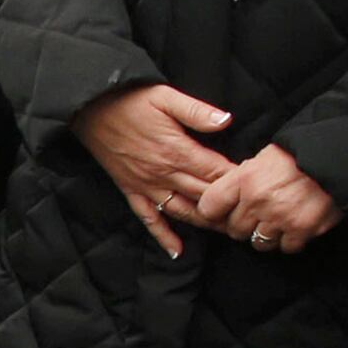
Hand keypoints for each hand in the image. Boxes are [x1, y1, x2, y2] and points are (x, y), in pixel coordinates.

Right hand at [72, 81, 234, 256]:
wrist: (90, 109)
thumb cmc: (129, 100)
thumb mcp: (165, 96)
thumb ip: (196, 111)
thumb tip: (226, 120)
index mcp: (176, 150)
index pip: (215, 171)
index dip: (237, 179)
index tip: (256, 183)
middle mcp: (163, 174)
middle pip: (204, 195)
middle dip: (228, 205)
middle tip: (251, 213)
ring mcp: (146, 186)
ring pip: (182, 211)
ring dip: (205, 223)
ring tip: (226, 231)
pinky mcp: (131, 191)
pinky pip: (149, 220)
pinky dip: (163, 237)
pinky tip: (177, 251)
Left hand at [192, 143, 340, 254]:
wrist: (341, 157)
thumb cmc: (301, 155)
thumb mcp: (263, 157)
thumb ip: (241, 179)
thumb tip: (222, 202)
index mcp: (246, 178)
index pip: (209, 207)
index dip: (216, 212)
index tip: (223, 212)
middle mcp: (259, 200)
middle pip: (235, 230)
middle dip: (245, 224)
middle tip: (260, 214)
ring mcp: (280, 217)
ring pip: (259, 243)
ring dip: (268, 235)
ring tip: (280, 220)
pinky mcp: (302, 229)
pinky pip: (287, 247)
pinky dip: (291, 239)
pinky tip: (297, 225)